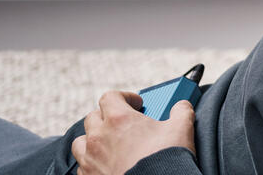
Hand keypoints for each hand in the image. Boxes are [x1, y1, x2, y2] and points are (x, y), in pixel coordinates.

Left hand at [71, 91, 195, 174]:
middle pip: (92, 117)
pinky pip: (83, 166)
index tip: (137, 104)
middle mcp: (99, 137)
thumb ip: (181, 111)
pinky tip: (108, 165)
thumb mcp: (182, 128)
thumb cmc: (165, 158)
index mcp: (119, 119)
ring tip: (109, 144)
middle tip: (125, 123)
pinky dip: (93, 163)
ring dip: (93, 139)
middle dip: (108, 117)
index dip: (124, 97)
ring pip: (81, 142)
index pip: (110, 97)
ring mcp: (91, 159)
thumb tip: (182, 107)